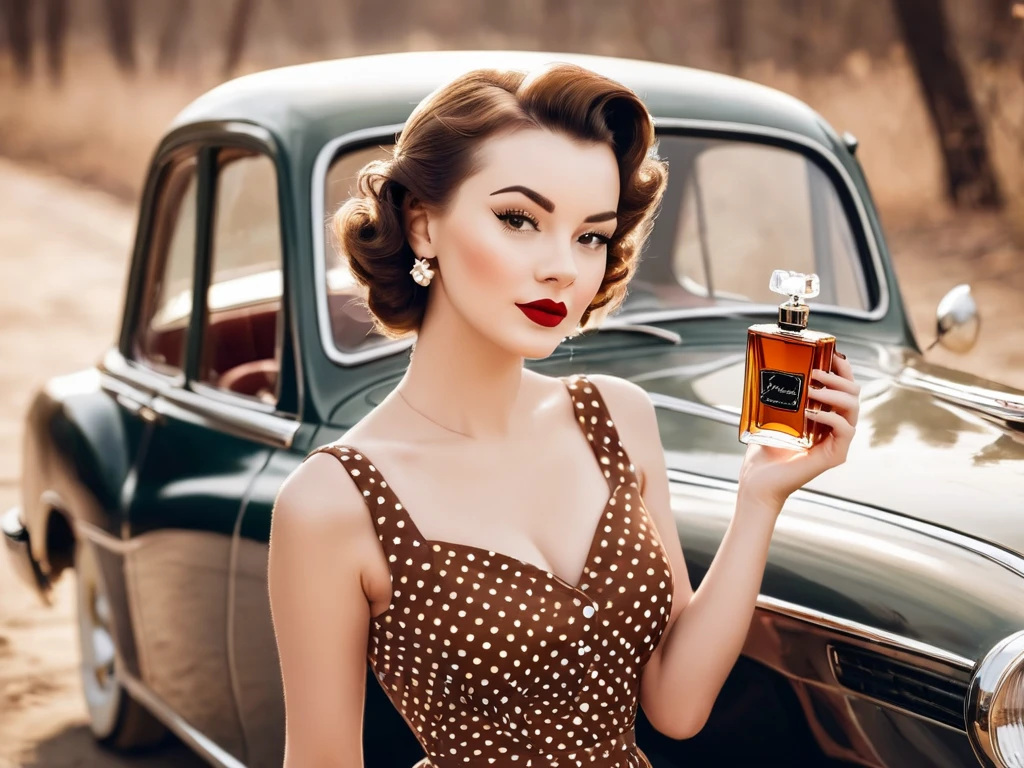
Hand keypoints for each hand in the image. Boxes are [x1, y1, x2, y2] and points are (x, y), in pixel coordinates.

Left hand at [738, 353, 859, 512]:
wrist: (758, 480)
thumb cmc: (765, 451)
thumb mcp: (774, 416)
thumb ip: (781, 396)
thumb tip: (775, 368)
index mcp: (825, 417)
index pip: (843, 388)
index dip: (842, 369)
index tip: (832, 354)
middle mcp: (835, 428)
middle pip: (853, 394)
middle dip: (838, 377)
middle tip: (816, 372)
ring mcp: (838, 442)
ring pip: (853, 408)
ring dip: (833, 393)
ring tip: (812, 389)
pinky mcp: (835, 455)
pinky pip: (845, 429)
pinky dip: (830, 416)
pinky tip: (812, 413)